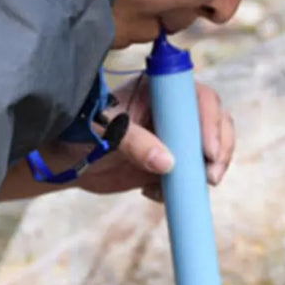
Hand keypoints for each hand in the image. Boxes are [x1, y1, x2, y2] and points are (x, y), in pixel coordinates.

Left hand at [74, 75, 235, 200]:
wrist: (64, 162)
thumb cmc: (78, 134)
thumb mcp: (104, 133)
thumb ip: (134, 143)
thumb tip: (168, 163)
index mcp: (158, 89)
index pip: (198, 97)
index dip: (210, 121)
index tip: (207, 151)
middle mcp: (171, 109)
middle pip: (215, 121)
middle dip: (219, 149)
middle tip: (211, 177)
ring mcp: (173, 136)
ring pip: (209, 148)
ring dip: (209, 170)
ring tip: (192, 188)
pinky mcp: (170, 162)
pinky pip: (192, 174)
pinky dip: (185, 189)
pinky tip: (155, 195)